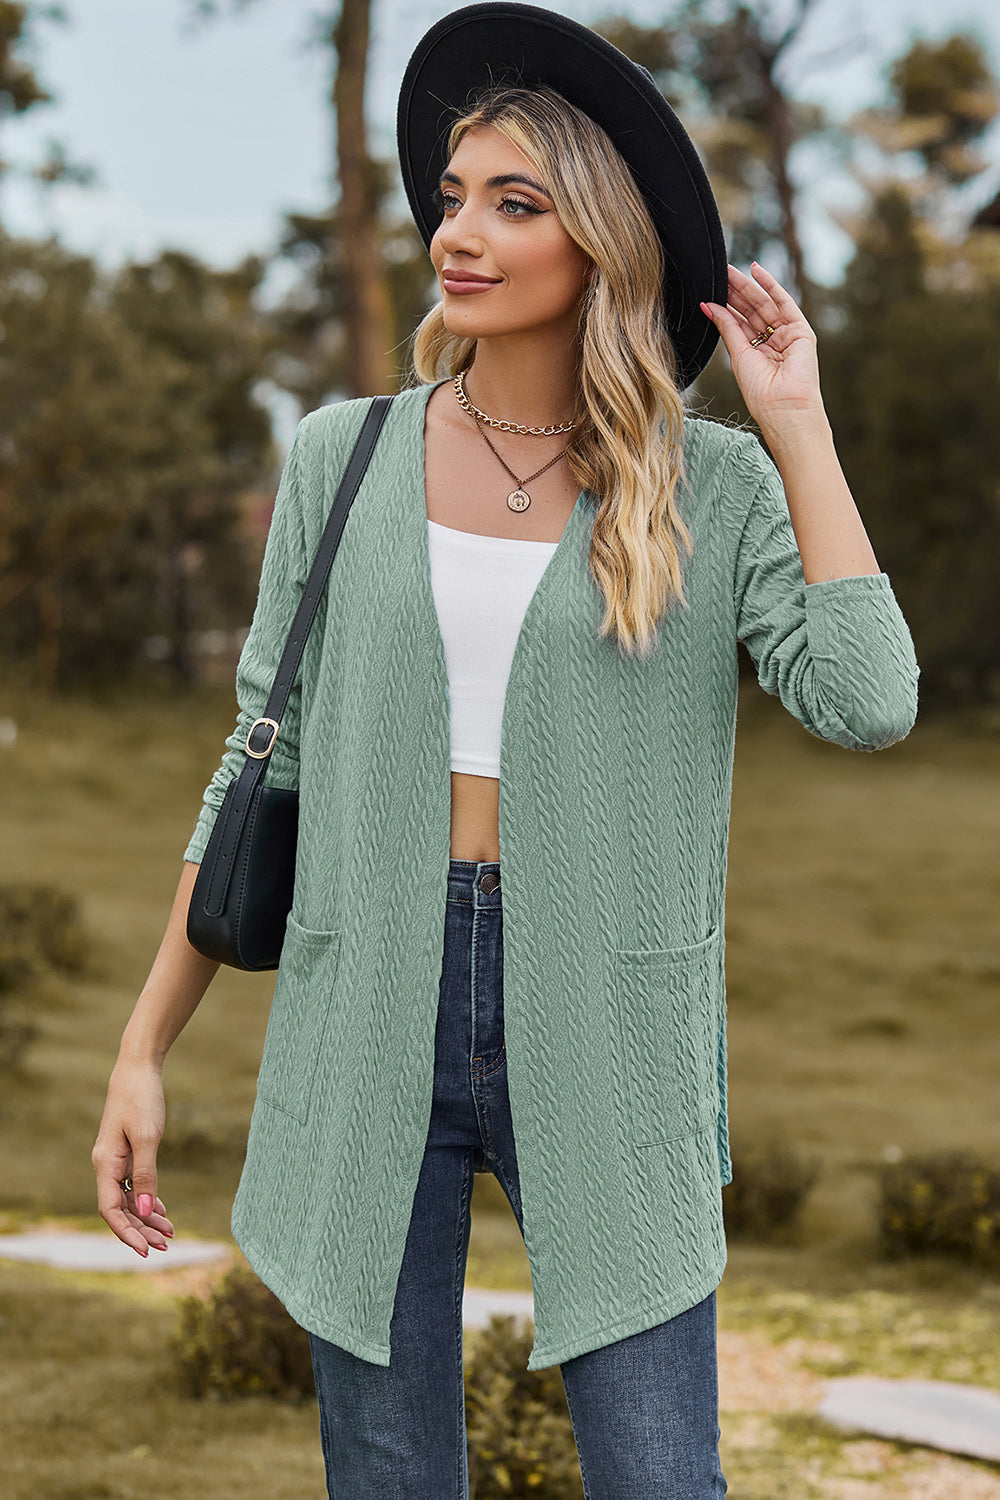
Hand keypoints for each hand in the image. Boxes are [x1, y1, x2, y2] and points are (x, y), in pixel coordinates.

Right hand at [92, 1057, 173, 1256]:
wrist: (138, 1068)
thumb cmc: (142, 1098)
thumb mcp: (148, 1137)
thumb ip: (147, 1175)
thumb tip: (146, 1211)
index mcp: (105, 1164)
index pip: (111, 1210)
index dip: (127, 1233)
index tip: (146, 1250)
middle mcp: (106, 1165)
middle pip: (120, 1209)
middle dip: (141, 1229)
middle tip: (165, 1245)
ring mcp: (116, 1160)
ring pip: (129, 1198)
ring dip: (147, 1216)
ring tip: (170, 1232)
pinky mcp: (127, 1152)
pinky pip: (134, 1184)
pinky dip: (148, 1198)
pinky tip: (162, 1210)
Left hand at [700, 262, 825, 439]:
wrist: (783, 408)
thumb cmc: (760, 392)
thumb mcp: (738, 355)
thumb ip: (727, 327)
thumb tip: (708, 306)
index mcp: (757, 353)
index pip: (740, 323)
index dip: (726, 306)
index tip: (711, 289)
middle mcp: (773, 343)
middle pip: (752, 311)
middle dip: (736, 292)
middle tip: (719, 273)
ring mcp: (788, 336)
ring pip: (765, 305)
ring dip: (748, 287)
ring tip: (729, 272)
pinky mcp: (801, 331)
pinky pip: (784, 303)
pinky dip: (771, 286)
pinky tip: (756, 271)